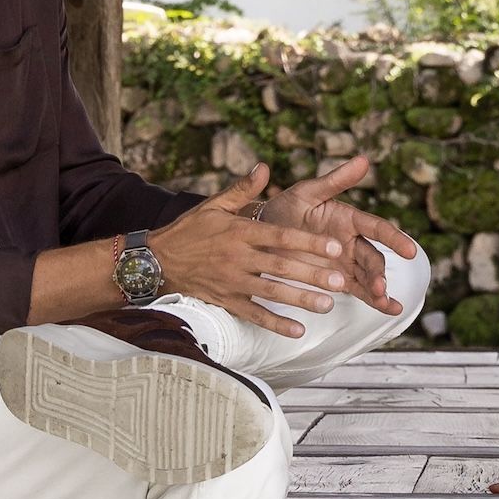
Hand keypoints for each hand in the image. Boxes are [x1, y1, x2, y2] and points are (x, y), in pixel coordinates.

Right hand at [148, 167, 347, 332]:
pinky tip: (298, 330)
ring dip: (300, 300)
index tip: (333, 246)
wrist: (157, 261)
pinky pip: (254, 315)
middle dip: (312, 275)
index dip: (308, 242)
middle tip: (340, 281)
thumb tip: (264, 167)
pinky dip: (275, 325)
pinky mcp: (226, 301)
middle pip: (281, 267)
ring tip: (327, 305)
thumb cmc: (190, 230)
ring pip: (272, 293)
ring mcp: (232, 282)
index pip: (280, 236)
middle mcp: (238, 258)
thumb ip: (242, 189)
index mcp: (239, 231)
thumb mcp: (214, 205)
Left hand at [260, 154, 418, 317]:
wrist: (262, 233)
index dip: (394, 238)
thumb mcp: (308, 191)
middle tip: (380, 285)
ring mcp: (344, 263)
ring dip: (379, 289)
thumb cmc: (286, 207)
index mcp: (348, 218)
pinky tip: (389, 308)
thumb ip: (336, 180)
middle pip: (373, 257)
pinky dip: (374, 300)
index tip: (409, 250)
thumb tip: (364, 159)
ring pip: (369, 276)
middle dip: (379, 272)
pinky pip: (358, 291)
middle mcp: (351, 242)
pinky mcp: (335, 280)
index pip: (377, 228)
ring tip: (386, 302)